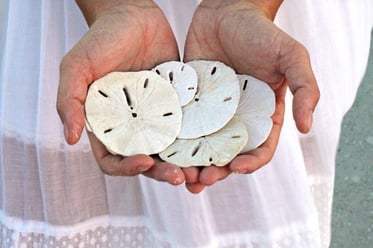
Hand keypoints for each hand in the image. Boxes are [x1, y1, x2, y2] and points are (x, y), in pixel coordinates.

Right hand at [57, 1, 185, 184]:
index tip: (144, 162)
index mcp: (107, 124)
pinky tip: (211, 143)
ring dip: (183, 163)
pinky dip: (198, 138)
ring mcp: (156, 117)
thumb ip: (69, 101)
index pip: (114, 159)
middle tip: (180, 176)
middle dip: (162, 172)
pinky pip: (189, 125)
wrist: (134, 15)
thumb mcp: (77, 67)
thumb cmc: (101, 40)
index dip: (126, 168)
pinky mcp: (177, 105)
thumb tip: (70, 138)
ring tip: (199, 169)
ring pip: (170, 148)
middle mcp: (133, 125)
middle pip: (147, 160)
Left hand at [183, 0, 318, 192]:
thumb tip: (307, 128)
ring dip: (194, 164)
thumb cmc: (262, 33)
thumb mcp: (291, 57)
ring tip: (183, 175)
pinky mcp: (190, 102)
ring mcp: (211, 112)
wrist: (227, 10)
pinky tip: (166, 151)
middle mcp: (236, 118)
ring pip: (203, 146)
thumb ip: (305, 89)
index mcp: (262, 114)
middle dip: (217, 170)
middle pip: (227, 154)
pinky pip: (182, 125)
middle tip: (203, 180)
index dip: (250, 164)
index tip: (236, 168)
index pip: (259, 148)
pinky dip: (176, 141)